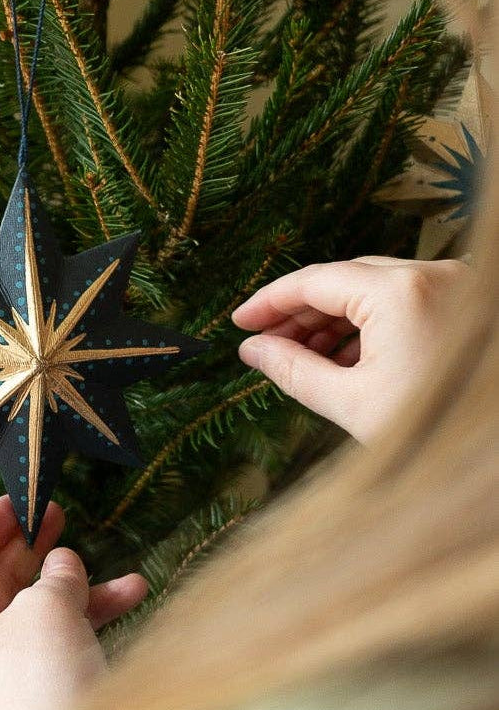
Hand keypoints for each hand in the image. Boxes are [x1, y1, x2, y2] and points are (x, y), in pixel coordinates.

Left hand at [0, 495, 146, 709]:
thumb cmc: (43, 682)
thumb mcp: (47, 608)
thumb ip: (56, 574)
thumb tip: (64, 563)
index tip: (15, 501)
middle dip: (35, 551)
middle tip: (60, 516)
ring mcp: (4, 683)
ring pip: (40, 619)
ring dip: (82, 592)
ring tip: (126, 574)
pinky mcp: (40, 702)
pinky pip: (62, 649)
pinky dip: (93, 624)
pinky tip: (130, 602)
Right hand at [232, 256, 474, 441]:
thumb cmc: (442, 433)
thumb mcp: (353, 404)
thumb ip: (293, 369)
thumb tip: (253, 350)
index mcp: (400, 292)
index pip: (314, 281)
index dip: (269, 302)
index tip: (241, 321)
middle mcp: (431, 276)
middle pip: (343, 281)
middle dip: (300, 313)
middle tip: (264, 340)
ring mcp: (455, 287)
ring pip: (373, 290)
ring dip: (333, 320)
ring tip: (300, 355)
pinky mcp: (467, 306)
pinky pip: (404, 302)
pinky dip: (370, 325)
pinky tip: (344, 358)